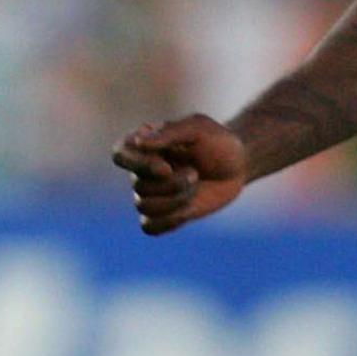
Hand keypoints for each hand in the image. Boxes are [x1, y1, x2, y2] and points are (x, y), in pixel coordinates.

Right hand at [112, 114, 249, 234]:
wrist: (237, 165)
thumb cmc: (217, 141)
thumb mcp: (198, 129)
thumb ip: (169, 133)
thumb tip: (137, 141)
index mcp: (144, 143)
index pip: (120, 154)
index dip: (138, 165)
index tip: (166, 167)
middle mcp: (142, 168)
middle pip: (138, 185)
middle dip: (171, 184)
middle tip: (195, 173)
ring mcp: (152, 192)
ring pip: (144, 206)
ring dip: (174, 201)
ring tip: (194, 188)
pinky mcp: (165, 213)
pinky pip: (149, 226)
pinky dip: (167, 222)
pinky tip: (187, 211)